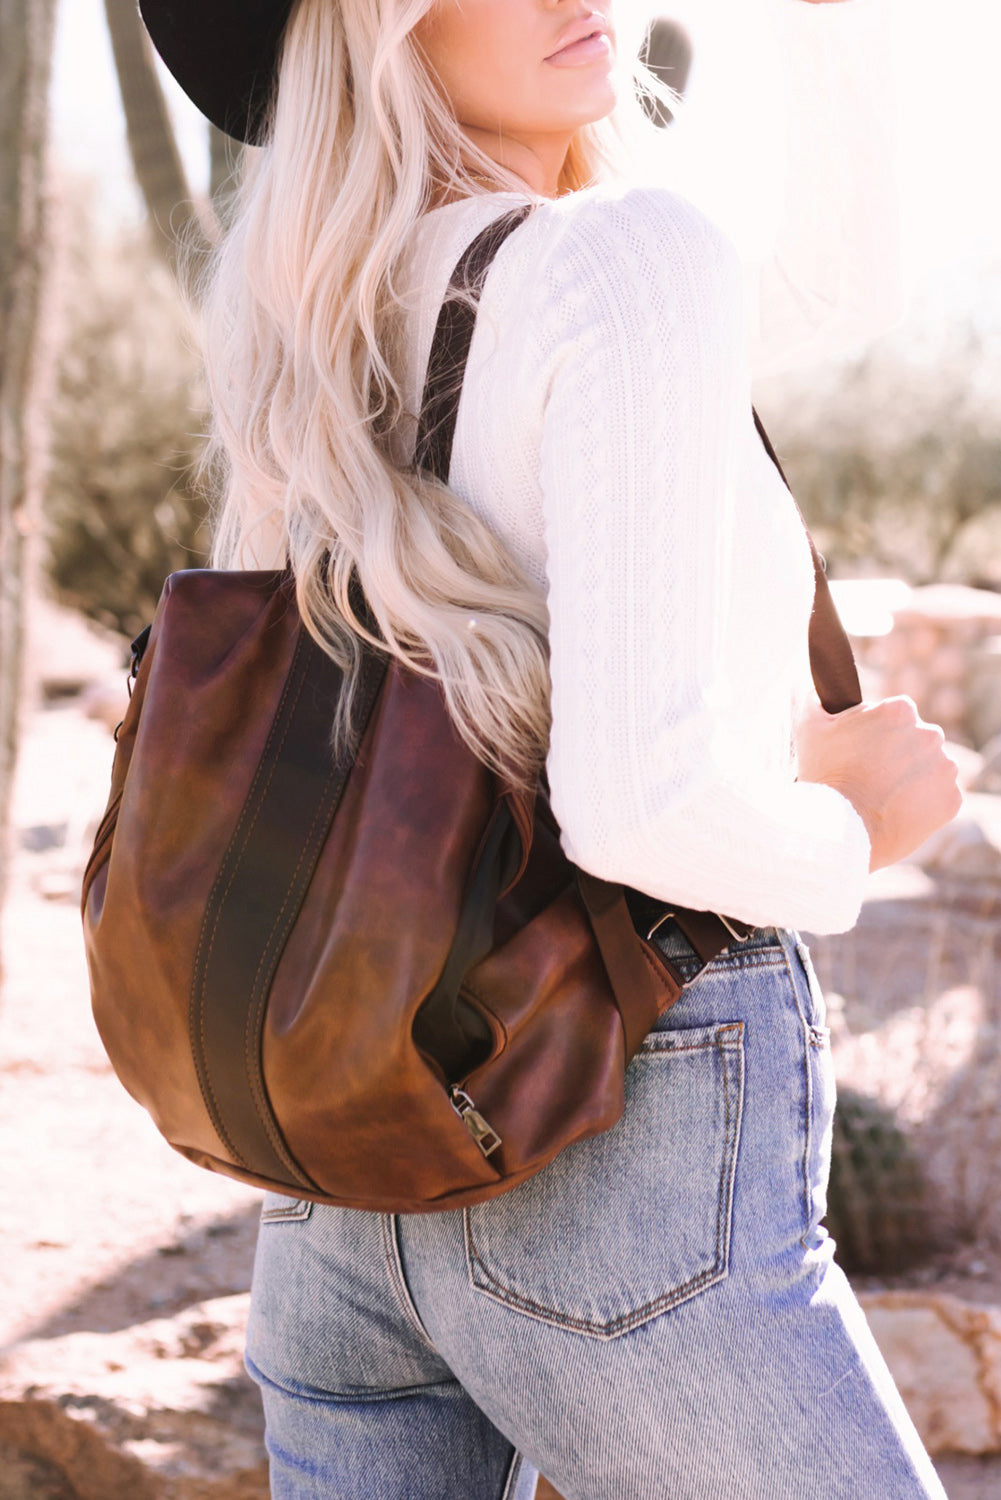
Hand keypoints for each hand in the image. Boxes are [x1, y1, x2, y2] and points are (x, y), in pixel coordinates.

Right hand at [797, 697, 963, 871]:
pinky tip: (896, 811)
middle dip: (898, 754)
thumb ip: (815, 699)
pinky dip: (923, 804)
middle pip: (916, 740)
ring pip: (930, 767)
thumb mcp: (809, 729)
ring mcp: (944, 768)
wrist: (841, 832)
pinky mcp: (952, 799)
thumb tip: (811, 685)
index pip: (896, 714)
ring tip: (883, 796)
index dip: (877, 733)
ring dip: (912, 777)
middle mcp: (930, 734)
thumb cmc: (824, 776)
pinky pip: (939, 797)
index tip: (863, 751)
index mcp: (900, 711)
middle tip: (870, 776)